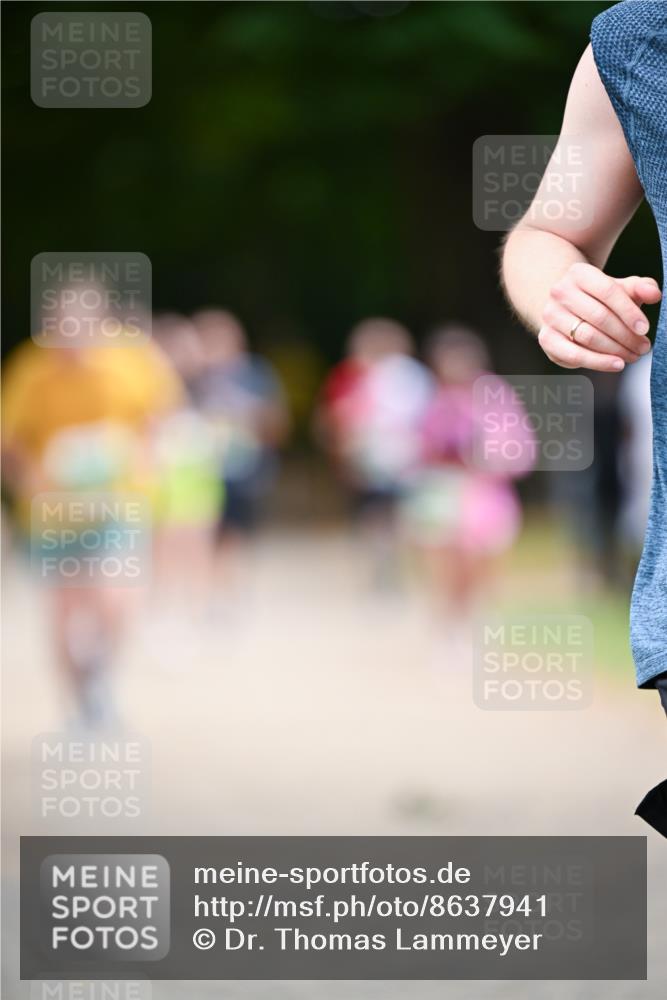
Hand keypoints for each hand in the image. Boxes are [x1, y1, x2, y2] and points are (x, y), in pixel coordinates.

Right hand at [537, 263, 661, 370]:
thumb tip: (654, 294)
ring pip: (587, 337)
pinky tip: (615, 364)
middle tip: (643, 347)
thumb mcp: (620, 288)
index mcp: (579, 273)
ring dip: (614, 350)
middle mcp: (560, 292)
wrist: (565, 307)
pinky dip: (597, 362)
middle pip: (599, 317)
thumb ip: (640, 288)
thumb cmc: (598, 298)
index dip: (629, 311)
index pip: (608, 291)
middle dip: (625, 336)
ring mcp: (550, 316)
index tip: (644, 328)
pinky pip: (573, 354)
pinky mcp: (546, 338)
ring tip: (632, 356)